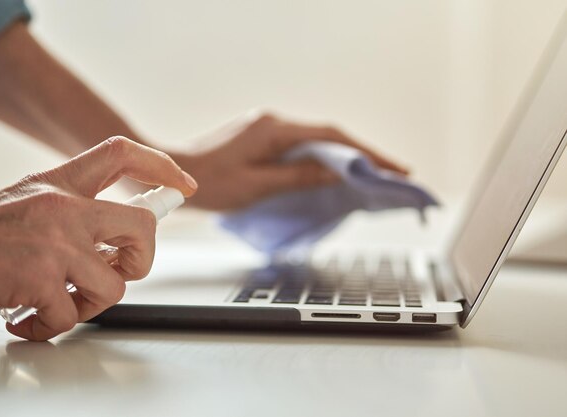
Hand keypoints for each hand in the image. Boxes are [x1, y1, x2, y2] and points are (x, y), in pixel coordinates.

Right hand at [0, 137, 196, 340]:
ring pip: (114, 284)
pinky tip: (26, 317)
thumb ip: (71, 215)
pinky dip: (50, 326)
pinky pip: (71, 315)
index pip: (121, 154)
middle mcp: (61, 205)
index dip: (160, 167)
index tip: (183, 185)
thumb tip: (115, 243)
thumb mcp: (26, 206)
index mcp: (57, 184)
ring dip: (88, 305)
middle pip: (142, 225)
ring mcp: (54, 240)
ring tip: (55, 303)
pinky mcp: (39, 277)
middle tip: (120, 271)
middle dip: (142, 260)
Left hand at [171, 111, 408, 209]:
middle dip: (361, 155)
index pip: (330, 137)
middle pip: (327, 136)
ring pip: (315, 141)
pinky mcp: (263, 138)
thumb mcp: (257, 186)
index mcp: (273, 130)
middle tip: (391, 174)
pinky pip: (300, 147)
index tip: (391, 168)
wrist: (176, 175)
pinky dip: (321, 160)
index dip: (364, 153)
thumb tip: (337, 174)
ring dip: (342, 158)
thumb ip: (299, 177)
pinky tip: (334, 173)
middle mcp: (273, 122)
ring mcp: (268, 128)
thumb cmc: (209, 184)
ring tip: (370, 177)